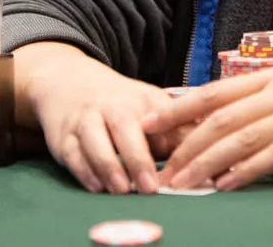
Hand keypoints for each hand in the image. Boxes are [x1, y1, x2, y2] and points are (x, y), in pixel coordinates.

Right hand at [16, 43, 182, 194]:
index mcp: (143, 100)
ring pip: (95, 141)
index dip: (175, 142)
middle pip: (125, 129)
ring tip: (121, 190)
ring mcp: (86, 120)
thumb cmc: (121, 103)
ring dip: (108, 166)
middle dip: (138, 159)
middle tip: (150, 187)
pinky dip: (84, 172)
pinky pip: (72, 155)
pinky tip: (97, 187)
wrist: (71, 82)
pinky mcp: (64, 138)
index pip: (162, 120)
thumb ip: (177, 131)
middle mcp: (113, 107)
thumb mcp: (151, 107)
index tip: (187, 166)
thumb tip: (208, 155)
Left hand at [143, 33, 272, 190]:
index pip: (215, 91)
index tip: (148, 125)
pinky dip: (247, 170)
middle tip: (158, 170)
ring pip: (241, 137)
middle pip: (219, 117)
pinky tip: (229, 184)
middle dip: (184, 145)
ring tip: (181, 184)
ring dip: (206, 162)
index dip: (178, 108)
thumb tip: (258, 102)